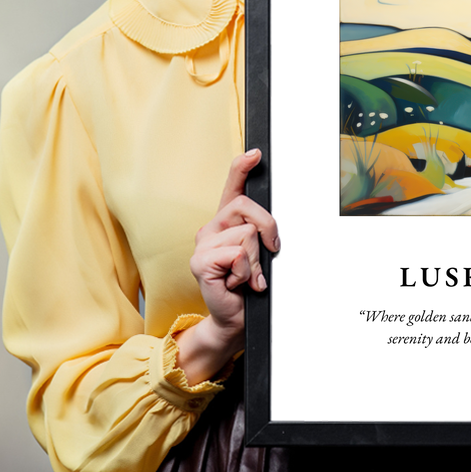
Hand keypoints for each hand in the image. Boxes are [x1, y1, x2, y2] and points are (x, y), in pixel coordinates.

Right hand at [175, 149, 279, 383]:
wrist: (235, 318)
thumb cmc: (248, 285)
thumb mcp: (260, 254)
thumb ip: (261, 234)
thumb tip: (270, 226)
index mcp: (226, 222)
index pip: (232, 187)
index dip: (242, 167)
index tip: (256, 153)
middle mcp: (211, 228)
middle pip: (247, 207)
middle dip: (268, 229)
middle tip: (269, 253)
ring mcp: (203, 244)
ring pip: (247, 234)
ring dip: (256, 260)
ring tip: (247, 276)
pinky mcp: (200, 262)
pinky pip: (237, 254)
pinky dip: (246, 272)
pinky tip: (237, 283)